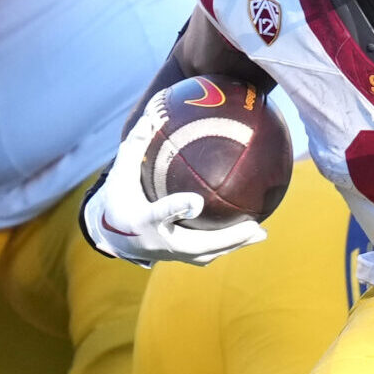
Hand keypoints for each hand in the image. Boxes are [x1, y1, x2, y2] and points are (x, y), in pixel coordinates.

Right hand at [81, 111, 267, 265]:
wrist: (112, 235)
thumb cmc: (119, 199)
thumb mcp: (121, 172)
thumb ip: (136, 146)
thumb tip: (152, 114)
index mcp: (143, 220)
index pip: (161, 213)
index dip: (178, 208)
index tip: (196, 201)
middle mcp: (159, 242)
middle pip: (197, 244)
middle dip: (226, 238)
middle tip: (252, 226)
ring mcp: (171, 254)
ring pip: (207, 253)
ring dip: (234, 244)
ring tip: (260, 233)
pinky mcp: (179, 258)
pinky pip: (207, 253)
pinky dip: (228, 245)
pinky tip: (250, 234)